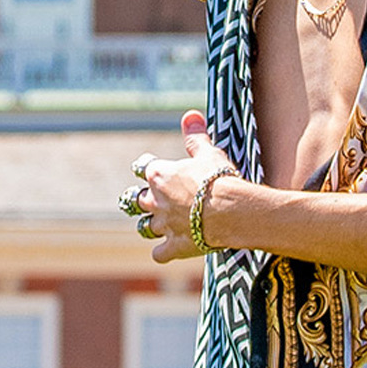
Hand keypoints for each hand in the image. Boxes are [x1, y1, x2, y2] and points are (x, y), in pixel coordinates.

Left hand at [132, 110, 237, 262]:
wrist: (230, 210)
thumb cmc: (219, 178)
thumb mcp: (209, 153)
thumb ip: (196, 136)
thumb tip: (189, 114)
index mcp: (160, 175)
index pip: (144, 167)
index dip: (148, 166)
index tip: (151, 166)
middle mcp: (155, 201)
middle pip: (136, 200)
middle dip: (141, 199)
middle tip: (150, 198)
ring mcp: (163, 225)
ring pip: (145, 227)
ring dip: (151, 225)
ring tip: (160, 222)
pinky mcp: (174, 246)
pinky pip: (159, 253)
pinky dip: (162, 251)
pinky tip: (168, 249)